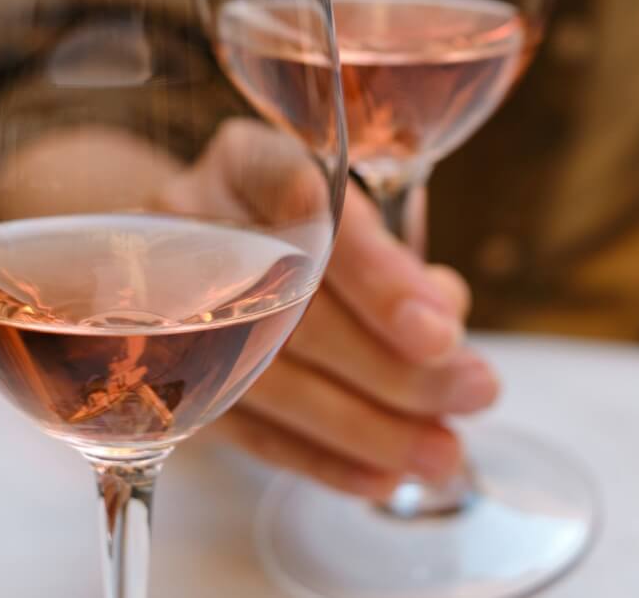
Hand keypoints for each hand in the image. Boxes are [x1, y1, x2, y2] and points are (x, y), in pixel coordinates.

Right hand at [161, 124, 499, 498]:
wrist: (192, 252)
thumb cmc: (295, 229)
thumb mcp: (345, 213)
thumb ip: (394, 260)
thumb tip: (443, 318)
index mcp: (246, 161)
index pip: (308, 208)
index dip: (375, 273)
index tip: (441, 331)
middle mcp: (193, 224)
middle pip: (291, 304)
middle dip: (392, 362)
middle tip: (475, 392)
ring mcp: (165, 303)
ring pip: (267, 376)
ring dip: (365, 426)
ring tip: (440, 453)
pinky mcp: (163, 378)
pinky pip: (245, 429)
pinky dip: (319, 458)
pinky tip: (380, 477)